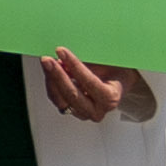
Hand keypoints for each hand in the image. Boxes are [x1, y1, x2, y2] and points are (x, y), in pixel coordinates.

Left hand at [40, 52, 154, 124]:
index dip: (74, 66)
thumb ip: (89, 62)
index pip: (90, 83)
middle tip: (47, 59)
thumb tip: (66, 55)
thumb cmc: (116, 70)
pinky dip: (52, 85)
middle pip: (72, 95)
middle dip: (57, 75)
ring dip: (51, 80)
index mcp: (111, 98)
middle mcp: (97, 110)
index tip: (61, 52)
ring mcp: (84, 113)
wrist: (118, 82)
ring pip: (61, 100)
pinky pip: (57, 100)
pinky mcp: (72, 111)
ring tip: (47, 63)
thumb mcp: (108, 62)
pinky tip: (50, 71)